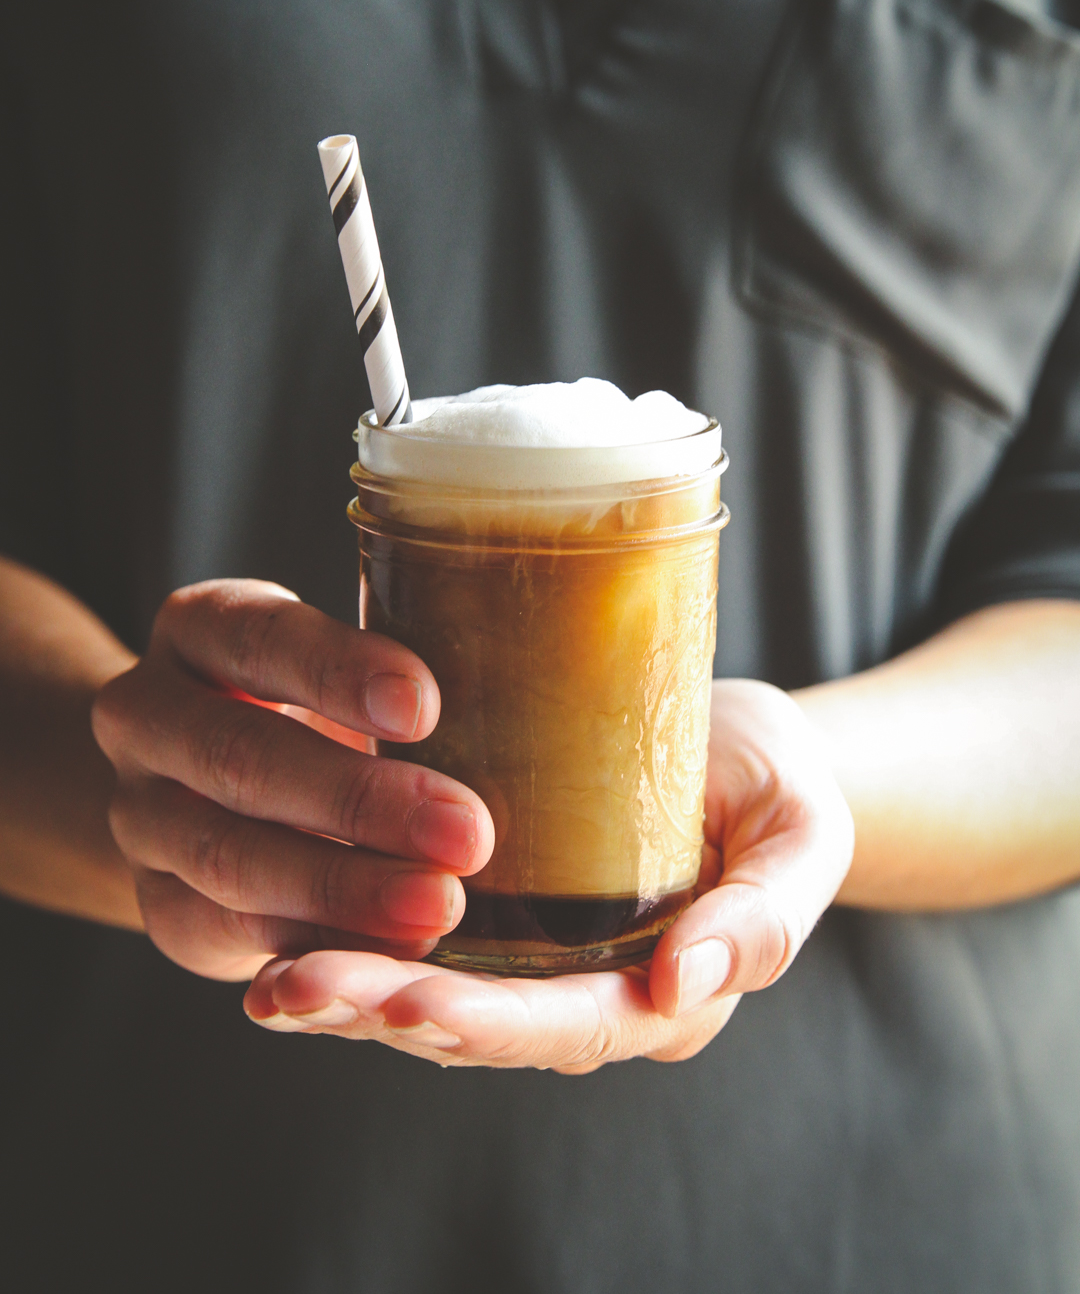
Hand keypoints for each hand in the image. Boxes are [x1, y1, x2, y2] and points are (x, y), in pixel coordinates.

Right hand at [92, 580, 494, 979]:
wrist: (207, 785)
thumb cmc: (318, 702)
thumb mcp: (343, 660)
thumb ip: (401, 671)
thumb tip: (549, 680)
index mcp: (200, 628)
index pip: (260, 635)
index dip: (338, 670)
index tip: (426, 707)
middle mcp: (148, 714)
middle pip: (239, 755)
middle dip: (358, 800)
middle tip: (467, 833)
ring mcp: (140, 814)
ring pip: (228, 856)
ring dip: (341, 888)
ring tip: (439, 905)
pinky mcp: (159, 903)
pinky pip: (226, 931)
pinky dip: (314, 944)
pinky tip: (394, 951)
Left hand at [243, 680, 854, 1070]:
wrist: (740, 748)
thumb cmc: (777, 791)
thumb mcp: (800, 836)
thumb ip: (763, 916)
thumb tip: (683, 982)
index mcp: (663, 995)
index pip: (569, 1027)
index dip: (487, 1024)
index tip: (409, 1003)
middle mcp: (583, 994)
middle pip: (476, 1022)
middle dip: (379, 1010)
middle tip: (290, 989)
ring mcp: (531, 959)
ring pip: (429, 991)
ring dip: (346, 988)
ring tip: (267, 977)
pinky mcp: (493, 912)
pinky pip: (415, 939)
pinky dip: (350, 938)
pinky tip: (283, 927)